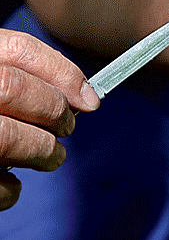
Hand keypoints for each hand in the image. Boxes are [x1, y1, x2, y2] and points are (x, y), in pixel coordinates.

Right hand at [0, 30, 99, 209]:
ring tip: (51, 157)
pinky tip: (12, 185)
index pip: (19, 49)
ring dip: (41, 151)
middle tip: (68, 127)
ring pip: (5, 137)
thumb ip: (12, 65)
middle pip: (13, 88)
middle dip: (53, 110)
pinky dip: (7, 190)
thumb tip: (70, 79)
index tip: (90, 98)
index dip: (63, 73)